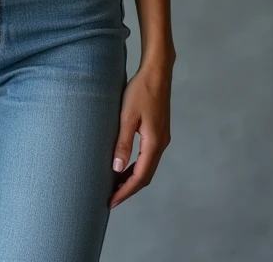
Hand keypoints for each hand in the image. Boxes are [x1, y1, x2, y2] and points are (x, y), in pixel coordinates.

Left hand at [108, 61, 172, 208]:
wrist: (157, 72)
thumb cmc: (141, 91)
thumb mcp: (127, 116)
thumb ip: (122, 143)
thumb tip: (116, 168)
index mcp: (154, 143)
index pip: (140, 177)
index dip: (125, 191)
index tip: (111, 201)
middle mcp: (161, 144)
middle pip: (145, 176)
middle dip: (128, 189)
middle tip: (110, 198)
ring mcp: (162, 138)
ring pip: (147, 167)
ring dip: (132, 178)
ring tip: (114, 185)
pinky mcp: (159, 131)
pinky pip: (148, 157)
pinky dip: (136, 166)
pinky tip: (124, 164)